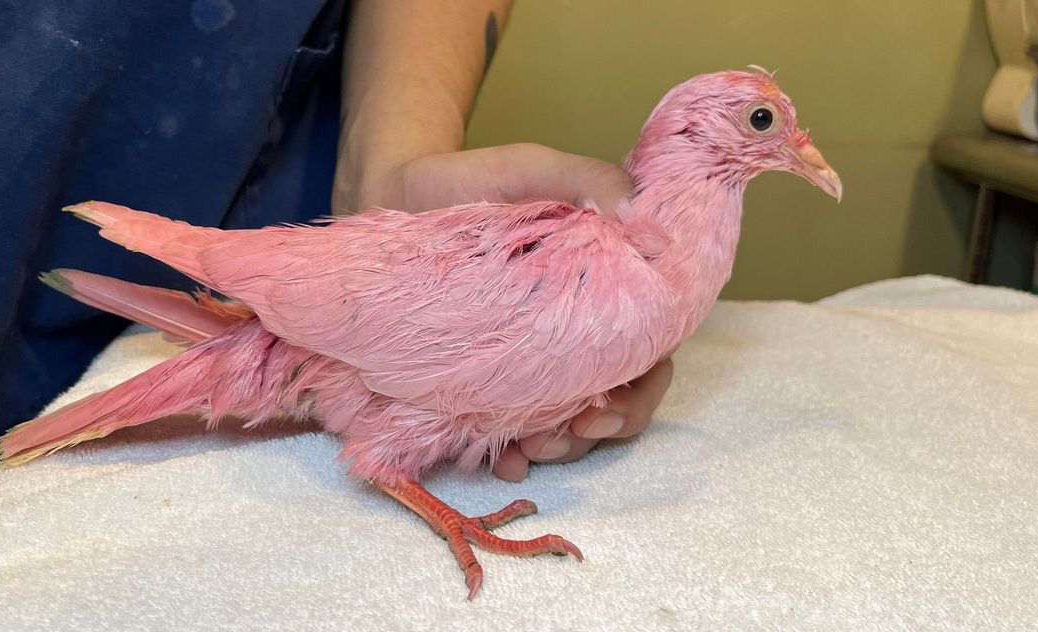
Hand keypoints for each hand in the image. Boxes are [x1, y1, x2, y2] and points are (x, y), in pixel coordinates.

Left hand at [333, 143, 674, 481]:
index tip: (605, 407)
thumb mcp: (528, 167)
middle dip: (596, 432)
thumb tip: (641, 220)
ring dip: (558, 447)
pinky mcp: (481, 376)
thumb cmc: (465, 180)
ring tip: (526, 448)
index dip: (641, 388)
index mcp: (602, 287)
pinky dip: (510, 452)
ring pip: (566, 424)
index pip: (648, 349)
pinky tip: (500, 459)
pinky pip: (505, 428)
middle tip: (560, 436)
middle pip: (613, 400)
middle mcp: (573, 330)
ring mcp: (527, 358)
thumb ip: (586, 179)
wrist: (389, 192)